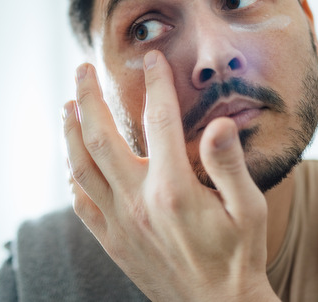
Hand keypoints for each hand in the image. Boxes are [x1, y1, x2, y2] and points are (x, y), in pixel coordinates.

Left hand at [62, 51, 278, 300]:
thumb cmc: (239, 257)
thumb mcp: (250, 211)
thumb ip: (230, 165)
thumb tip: (219, 123)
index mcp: (173, 190)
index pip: (158, 122)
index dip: (156, 85)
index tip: (152, 60)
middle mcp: (138, 203)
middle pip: (100, 137)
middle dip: (88, 97)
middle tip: (81, 68)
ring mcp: (120, 223)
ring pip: (81, 168)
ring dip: (69, 132)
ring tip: (67, 104)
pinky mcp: (112, 240)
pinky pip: (81, 203)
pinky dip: (73, 176)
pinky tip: (73, 160)